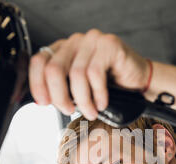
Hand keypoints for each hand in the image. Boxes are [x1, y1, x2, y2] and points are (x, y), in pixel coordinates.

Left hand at [29, 29, 150, 119]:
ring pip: (76, 74)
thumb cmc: (109, 86)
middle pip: (54, 69)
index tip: (44, 103)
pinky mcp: (109, 45)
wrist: (138, 81)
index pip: (39, 61)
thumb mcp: (79, 88)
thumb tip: (46, 100)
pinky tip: (102, 102)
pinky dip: (97, 94)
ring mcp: (92, 41)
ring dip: (82, 100)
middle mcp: (75, 42)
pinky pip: (95, 73)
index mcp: (63, 50)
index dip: (37, 84)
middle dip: (59, 96)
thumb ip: (62, 88)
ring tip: (90, 111)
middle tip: (69, 110)